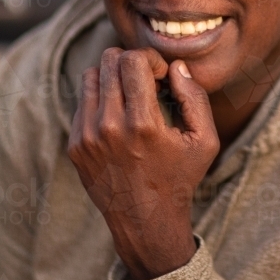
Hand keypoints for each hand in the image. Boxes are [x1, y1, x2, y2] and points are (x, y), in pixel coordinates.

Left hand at [67, 47, 219, 279]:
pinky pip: (82, 102)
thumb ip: (195, 98)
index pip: (133, 60)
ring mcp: (87, 136)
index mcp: (143, 123)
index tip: (161, 76)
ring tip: (131, 96)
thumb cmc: (179, 178)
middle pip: (109, 61)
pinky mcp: (75, 145)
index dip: (151, 59)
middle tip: (146, 81)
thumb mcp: (204, 140)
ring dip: (113, 77)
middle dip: (131, 62)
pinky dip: (101, 100)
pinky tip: (119, 117)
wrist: (145, 220)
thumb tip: (176, 67)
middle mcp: (109, 127)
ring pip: (91, 76)